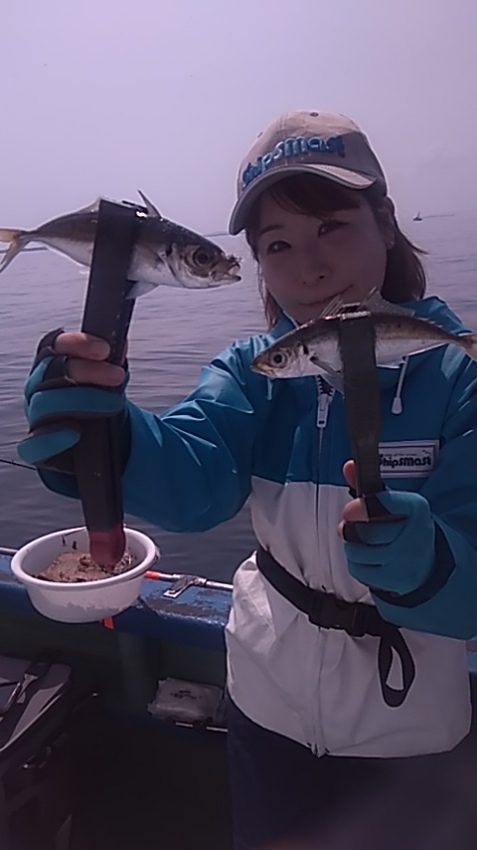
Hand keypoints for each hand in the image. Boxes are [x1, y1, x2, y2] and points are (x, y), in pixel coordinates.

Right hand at [18, 329, 128, 469]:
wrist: (95, 444)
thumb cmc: (98, 405)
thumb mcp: (107, 382)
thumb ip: (111, 365)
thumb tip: (119, 347)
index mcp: (52, 366)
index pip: (55, 345)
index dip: (78, 344)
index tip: (105, 349)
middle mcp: (38, 388)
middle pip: (50, 371)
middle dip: (88, 371)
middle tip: (117, 376)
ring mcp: (36, 417)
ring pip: (44, 403)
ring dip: (81, 401)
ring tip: (113, 404)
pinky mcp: (36, 447)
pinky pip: (33, 445)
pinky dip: (52, 439)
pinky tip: (75, 434)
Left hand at [338, 460, 435, 595]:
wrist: (425, 562)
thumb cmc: (402, 526)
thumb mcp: (391, 503)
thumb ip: (368, 486)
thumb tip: (349, 467)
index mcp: (416, 507)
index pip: (383, 504)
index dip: (361, 507)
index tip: (350, 509)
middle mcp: (415, 533)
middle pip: (366, 531)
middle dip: (351, 527)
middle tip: (350, 524)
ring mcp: (406, 560)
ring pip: (358, 551)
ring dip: (352, 545)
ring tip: (361, 541)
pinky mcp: (395, 579)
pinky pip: (359, 569)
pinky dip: (356, 563)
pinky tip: (368, 558)